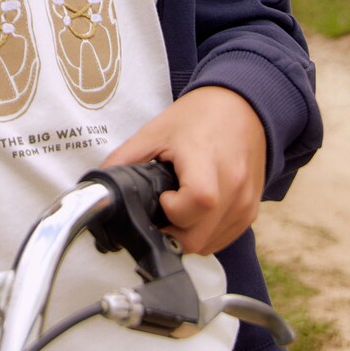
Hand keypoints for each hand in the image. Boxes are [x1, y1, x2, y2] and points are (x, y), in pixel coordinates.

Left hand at [102, 86, 266, 255]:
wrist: (242, 106)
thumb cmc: (200, 116)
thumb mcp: (156, 131)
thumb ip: (126, 158)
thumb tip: (98, 183)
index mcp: (208, 162)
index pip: (198, 203)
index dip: (173, 209)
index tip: (163, 196)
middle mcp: (233, 187)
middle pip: (199, 237)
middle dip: (172, 232)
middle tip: (162, 208)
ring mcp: (244, 203)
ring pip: (210, 245)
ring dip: (187, 235)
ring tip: (178, 205)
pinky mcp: (251, 212)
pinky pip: (223, 239)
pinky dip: (205, 233)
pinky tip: (194, 210)